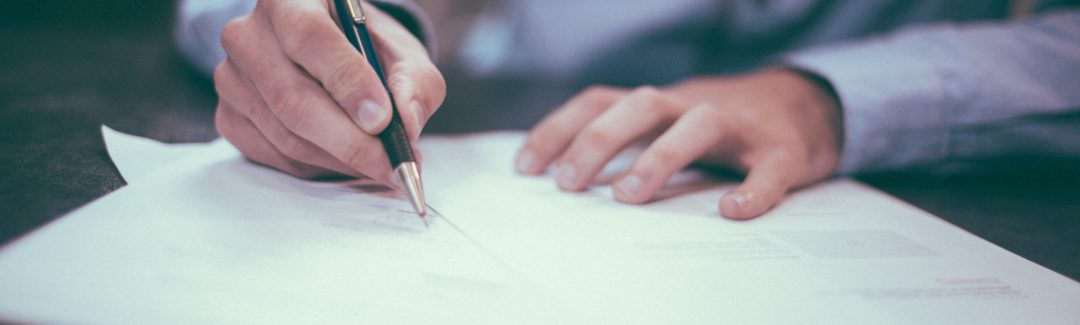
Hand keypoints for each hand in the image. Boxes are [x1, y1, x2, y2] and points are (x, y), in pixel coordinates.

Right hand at [214, 0, 444, 181]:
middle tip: (392, 164)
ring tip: (380, 164)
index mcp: (291, 0)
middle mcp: (249, 33)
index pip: (310, 37)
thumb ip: (414, 84)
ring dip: (340, 159)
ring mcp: (232, 77)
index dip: (347, 82)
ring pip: (286, 134)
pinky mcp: (229, 116)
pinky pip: (275, 155)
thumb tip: (406, 124)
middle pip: (293, 98)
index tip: (382, 119)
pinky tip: (346, 160)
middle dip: (350, 141)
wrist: (337, 58)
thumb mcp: (404, 56)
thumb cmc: (370, 51)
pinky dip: (318, 167)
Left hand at [516, 68, 842, 218]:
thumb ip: (627, 144)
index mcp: (660, 104)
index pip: (600, 102)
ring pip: (698, 125)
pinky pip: (769, 169)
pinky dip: (753, 190)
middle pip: (641, 105)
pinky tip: (733, 211)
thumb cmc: (720, 126)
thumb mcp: (667, 125)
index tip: (526, 167)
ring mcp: (740, 127)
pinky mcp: (783, 152)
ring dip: (660, 156)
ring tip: (629, 196)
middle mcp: (692, 106)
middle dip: (599, 140)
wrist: (806, 107)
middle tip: (569, 184)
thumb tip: (566, 182)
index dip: (559, 129)